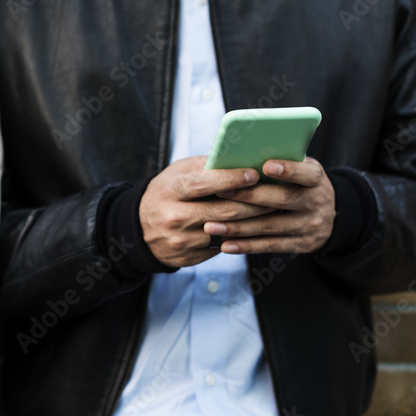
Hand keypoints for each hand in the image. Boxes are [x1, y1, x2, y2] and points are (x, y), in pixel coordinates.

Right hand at [140, 156, 276, 268]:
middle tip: (278, 192)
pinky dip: (241, 236)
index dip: (230, 179)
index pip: (203, 184)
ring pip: (228, 231)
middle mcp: (174, 218)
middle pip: (223, 210)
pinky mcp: (190, 258)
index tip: (254, 173)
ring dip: (255, 221)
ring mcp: (182, 241)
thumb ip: (204, 167)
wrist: (137, 231)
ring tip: (274, 208)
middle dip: (255, 201)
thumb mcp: (175, 174)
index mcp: (170, 191)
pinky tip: (256, 227)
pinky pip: (222, 246)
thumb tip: (239, 158)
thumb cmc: (164, 194)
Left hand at [202, 157, 335, 254]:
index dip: (288, 170)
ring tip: (210, 226)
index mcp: (316, 180)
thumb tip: (243, 155)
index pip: (306, 173)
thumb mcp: (302, 170)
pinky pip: (269, 246)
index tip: (265, 165)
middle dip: (249, 195)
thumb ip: (281, 163)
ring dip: (238, 227)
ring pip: (270, 226)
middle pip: (281, 199)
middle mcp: (315, 203)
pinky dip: (245, 246)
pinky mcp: (300, 245)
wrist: (332, 217)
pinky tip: (224, 245)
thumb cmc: (301, 184)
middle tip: (220, 191)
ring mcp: (308, 226)